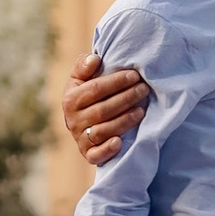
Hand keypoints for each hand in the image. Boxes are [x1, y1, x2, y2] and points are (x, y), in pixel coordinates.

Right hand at [64, 52, 149, 166]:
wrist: (81, 119)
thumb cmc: (86, 93)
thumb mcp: (80, 78)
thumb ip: (84, 66)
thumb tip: (94, 60)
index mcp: (70, 100)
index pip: (95, 89)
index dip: (116, 82)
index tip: (134, 75)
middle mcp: (73, 121)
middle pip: (102, 110)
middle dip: (126, 99)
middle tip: (144, 90)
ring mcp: (80, 138)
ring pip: (102, 131)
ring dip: (123, 121)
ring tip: (141, 110)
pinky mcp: (88, 154)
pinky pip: (95, 155)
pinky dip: (107, 150)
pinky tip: (120, 142)